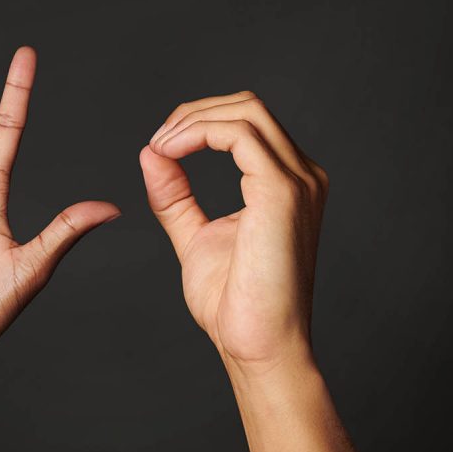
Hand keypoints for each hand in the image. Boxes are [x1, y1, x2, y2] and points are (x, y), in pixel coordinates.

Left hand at [139, 91, 328, 371]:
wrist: (255, 345)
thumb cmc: (233, 303)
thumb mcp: (194, 235)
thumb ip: (174, 195)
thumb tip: (151, 152)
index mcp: (286, 184)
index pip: (246, 123)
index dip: (197, 122)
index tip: (158, 147)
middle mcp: (302, 176)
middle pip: (248, 106)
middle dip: (193, 113)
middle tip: (156, 142)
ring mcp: (298, 181)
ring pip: (246, 111)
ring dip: (192, 121)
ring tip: (159, 147)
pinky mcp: (283, 192)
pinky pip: (240, 135)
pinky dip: (199, 133)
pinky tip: (170, 153)